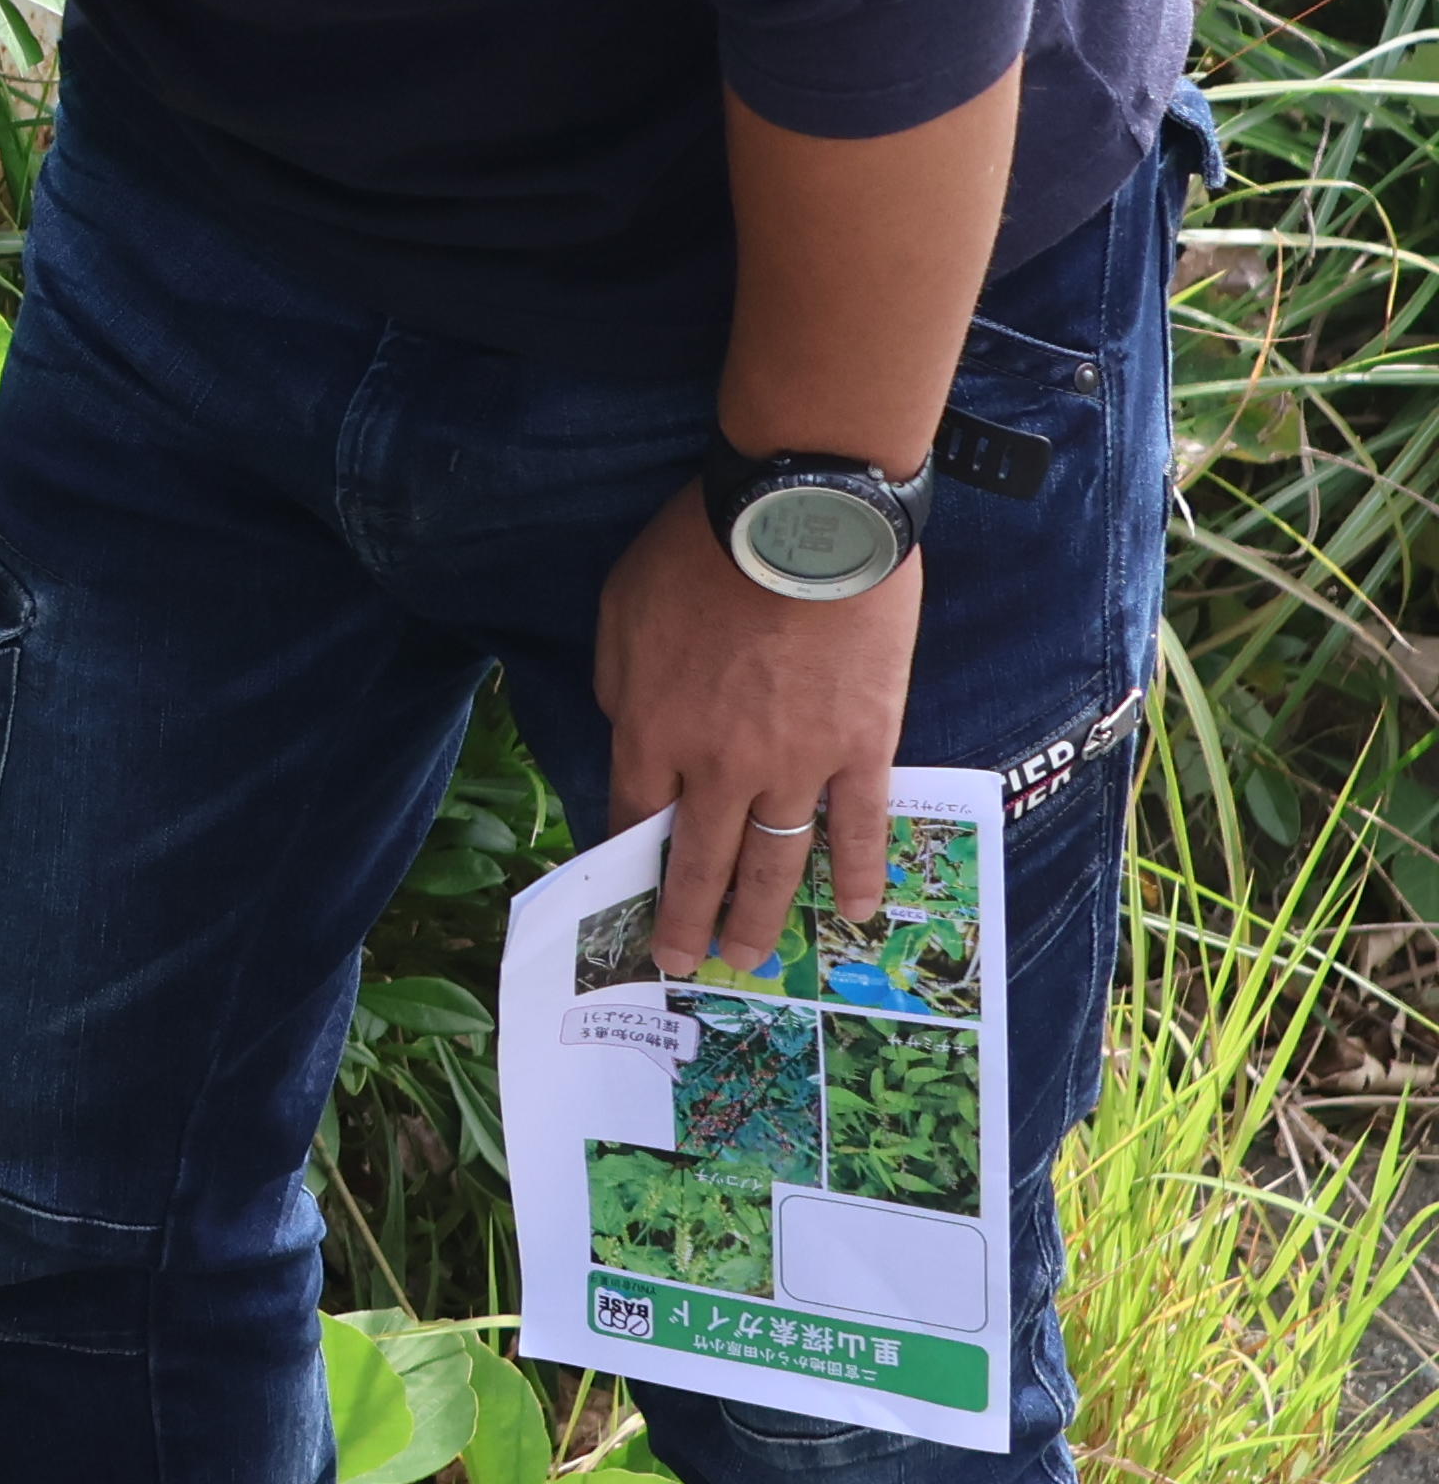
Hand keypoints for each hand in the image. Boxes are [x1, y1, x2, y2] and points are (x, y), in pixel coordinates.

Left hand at [598, 482, 912, 977]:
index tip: (626, 899)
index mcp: (651, 730)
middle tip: (680, 964)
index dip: (630, 861)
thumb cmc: (698, 551)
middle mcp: (719, 765)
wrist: (798, 519)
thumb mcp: (619, 610)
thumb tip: (631, 731)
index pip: (633, 816)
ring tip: (749, 962)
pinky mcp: (864, 747)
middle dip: (686, 920)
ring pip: (775, 862)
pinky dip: (857, 875)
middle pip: (700, 861)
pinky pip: (861, 828)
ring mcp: (797, 763)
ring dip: (760, 918)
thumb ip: (620, 685)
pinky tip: (852, 914)